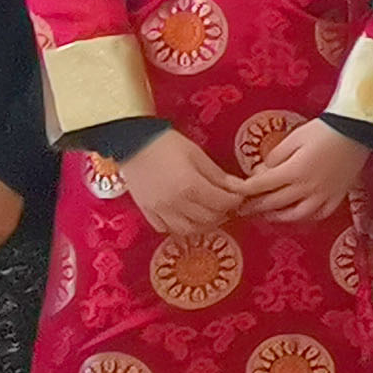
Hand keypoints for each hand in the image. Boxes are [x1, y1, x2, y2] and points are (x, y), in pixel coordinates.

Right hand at [111, 131, 243, 238]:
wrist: (132, 142)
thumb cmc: (167, 144)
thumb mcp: (197, 155)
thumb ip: (218, 175)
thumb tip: (240, 188)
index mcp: (190, 186)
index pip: (222, 203)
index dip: (235, 200)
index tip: (239, 195)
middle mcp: (175, 203)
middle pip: (208, 219)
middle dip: (223, 213)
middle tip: (227, 204)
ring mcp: (159, 210)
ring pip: (188, 230)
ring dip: (204, 224)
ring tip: (209, 212)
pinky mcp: (146, 212)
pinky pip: (166, 229)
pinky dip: (179, 227)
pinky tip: (186, 216)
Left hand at [229, 120, 372, 226]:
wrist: (358, 130)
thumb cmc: (325, 130)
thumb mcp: (295, 137)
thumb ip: (276, 156)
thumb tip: (265, 170)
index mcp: (295, 170)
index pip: (262, 185)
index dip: (245, 190)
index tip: (235, 192)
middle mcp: (308, 187)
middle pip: (275, 202)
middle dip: (255, 206)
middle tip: (242, 208)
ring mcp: (324, 194)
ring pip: (296, 214)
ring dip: (278, 216)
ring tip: (268, 213)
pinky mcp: (338, 195)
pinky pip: (320, 213)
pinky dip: (307, 216)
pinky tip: (299, 212)